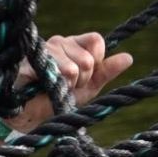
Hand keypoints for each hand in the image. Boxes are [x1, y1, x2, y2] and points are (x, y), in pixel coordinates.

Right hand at [12, 32, 134, 130]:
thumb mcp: (89, 87)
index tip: (84, 78)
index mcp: (74, 43)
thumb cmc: (58, 98)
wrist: (31, 116)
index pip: (96, 40)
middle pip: (87, 59)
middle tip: (65, 87)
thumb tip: (129, 57)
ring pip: (72, 68)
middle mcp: (59, 41)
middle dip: (80, 81)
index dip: (95, 64)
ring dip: (66, 87)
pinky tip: (42, 89)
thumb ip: (107, 72)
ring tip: (53, 89)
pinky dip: (53, 88)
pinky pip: (53, 73)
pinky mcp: (28, 63)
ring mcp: (42, 50)